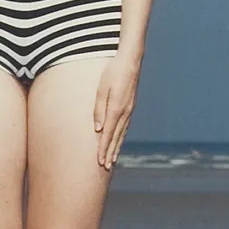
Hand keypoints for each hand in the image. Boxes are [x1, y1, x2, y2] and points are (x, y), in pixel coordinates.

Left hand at [94, 51, 139, 169]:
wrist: (130, 61)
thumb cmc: (112, 72)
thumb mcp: (102, 89)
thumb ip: (99, 109)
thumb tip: (98, 129)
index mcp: (117, 109)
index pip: (108, 134)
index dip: (103, 148)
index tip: (100, 161)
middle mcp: (125, 113)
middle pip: (116, 137)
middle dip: (110, 152)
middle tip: (105, 166)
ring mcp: (130, 110)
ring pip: (122, 134)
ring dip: (116, 147)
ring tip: (112, 159)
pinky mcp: (130, 107)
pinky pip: (125, 127)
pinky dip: (121, 137)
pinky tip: (118, 142)